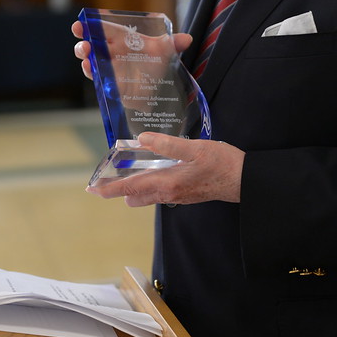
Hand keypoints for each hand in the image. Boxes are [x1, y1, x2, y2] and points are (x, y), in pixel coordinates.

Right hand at [72, 20, 192, 80]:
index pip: (101, 29)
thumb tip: (187, 39)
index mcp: (121, 39)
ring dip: (86, 62)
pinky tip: (94, 74)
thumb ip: (173, 45)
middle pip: (91, 46)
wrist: (159, 84)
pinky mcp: (110, 85)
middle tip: (84, 46)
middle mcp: (111, 53)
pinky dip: (95, 78)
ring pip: (91, 64)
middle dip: (83, 46)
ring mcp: (109, 69)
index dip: (88, 26)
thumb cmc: (156, 61)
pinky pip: (99, 81)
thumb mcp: (165, 52)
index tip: (79, 25)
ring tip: (87, 61)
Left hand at [87, 132, 244, 205]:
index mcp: (166, 183)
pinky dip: (149, 186)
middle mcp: (168, 193)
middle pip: (134, 195)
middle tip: (105, 180)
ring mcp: (177, 196)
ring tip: (124, 176)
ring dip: (133, 188)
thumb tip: (143, 139)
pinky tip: (153, 173)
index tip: (92, 189)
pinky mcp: (185, 194)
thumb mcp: (194, 149)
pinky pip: (159, 193)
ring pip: (146, 195)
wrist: (245, 181)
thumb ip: (167, 145)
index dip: (109, 189)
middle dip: (119, 189)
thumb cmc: (222, 165)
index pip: (130, 188)